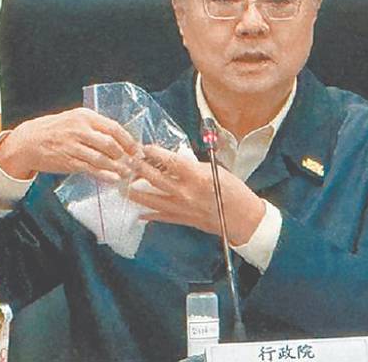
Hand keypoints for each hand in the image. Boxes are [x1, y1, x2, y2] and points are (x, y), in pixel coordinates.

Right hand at [0, 107, 142, 181]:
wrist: (29, 141)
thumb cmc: (55, 130)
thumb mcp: (74, 120)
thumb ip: (94, 126)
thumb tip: (118, 137)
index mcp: (84, 116)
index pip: (113, 127)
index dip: (128, 139)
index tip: (136, 148)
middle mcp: (80, 129)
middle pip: (110, 143)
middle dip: (125, 155)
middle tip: (134, 162)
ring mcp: (74, 146)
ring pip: (102, 158)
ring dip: (117, 167)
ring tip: (127, 173)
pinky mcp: (69, 161)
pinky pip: (91, 169)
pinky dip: (105, 175)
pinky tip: (113, 178)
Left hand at [128, 145, 265, 244]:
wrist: (243, 219)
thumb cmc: (235, 192)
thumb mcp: (216, 171)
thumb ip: (194, 166)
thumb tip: (177, 161)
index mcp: (197, 176)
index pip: (170, 161)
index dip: (155, 153)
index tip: (145, 147)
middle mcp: (186, 192)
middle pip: (156, 179)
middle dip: (140, 169)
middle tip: (128, 162)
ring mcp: (182, 208)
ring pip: (152, 199)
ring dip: (136, 193)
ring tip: (124, 187)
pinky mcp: (183, 220)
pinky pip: (161, 217)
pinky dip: (148, 214)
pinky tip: (138, 212)